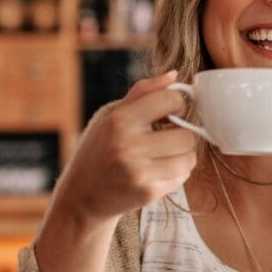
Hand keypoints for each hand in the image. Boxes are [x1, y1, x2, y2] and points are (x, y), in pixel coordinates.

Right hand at [53, 70, 197, 224]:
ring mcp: (139, 172)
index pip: (170, 100)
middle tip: (167, 137)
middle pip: (186, 135)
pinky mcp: (148, 193)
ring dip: (182, 155)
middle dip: (181, 134)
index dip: (176, 104)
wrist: (81, 196)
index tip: (168, 113)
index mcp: (119, 121)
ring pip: (190, 158)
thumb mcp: (111, 115)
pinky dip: (176, 173)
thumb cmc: (99, 150)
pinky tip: (157, 171)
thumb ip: (143, 93)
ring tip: (164, 155)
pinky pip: (183, 177)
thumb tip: (174, 75)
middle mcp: (129, 146)